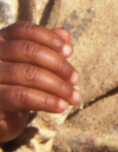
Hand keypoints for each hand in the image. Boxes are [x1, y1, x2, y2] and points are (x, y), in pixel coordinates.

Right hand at [0, 23, 78, 141]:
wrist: (0, 120)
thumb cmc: (17, 87)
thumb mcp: (33, 67)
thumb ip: (47, 48)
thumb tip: (64, 34)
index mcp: (1, 41)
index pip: (24, 31)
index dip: (48, 38)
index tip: (69, 51)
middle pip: (29, 51)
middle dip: (58, 64)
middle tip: (76, 78)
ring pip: (29, 74)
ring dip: (58, 86)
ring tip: (74, 97)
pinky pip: (23, 96)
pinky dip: (47, 100)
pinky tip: (61, 106)